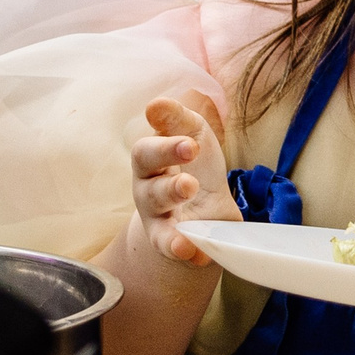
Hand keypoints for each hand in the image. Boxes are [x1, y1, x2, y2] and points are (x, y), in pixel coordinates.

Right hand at [128, 97, 236, 267]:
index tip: (190, 143)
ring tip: (190, 191)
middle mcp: (147, 186)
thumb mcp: (192, 133)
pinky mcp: (167, 238)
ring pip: (156, 208)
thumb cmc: (195, 164)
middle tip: (190, 169)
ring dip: (172, 198)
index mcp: (151, 158)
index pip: (147, 150)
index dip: (166, 146)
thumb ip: (176, 119)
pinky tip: (190, 249)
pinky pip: (165, 243)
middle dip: (168, 173)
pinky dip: (176, 246)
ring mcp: (155, 214)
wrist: (207, 208)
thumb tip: (154, 104)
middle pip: (148, 180)